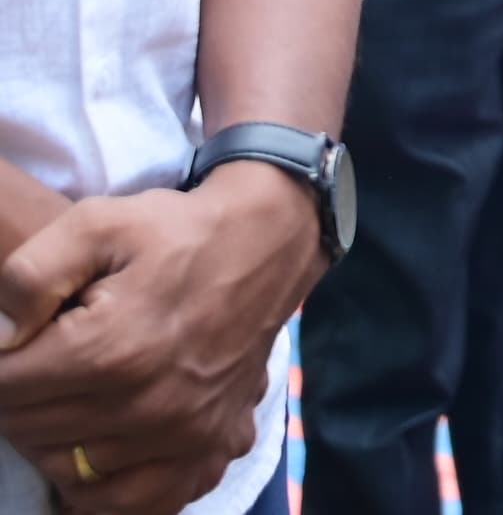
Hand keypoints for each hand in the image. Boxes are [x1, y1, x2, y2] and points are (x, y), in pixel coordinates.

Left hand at [0, 173, 321, 513]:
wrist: (268, 243)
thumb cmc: (174, 232)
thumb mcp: (97, 223)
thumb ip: (31, 274)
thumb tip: (1, 335)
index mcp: (112, 350)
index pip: (5, 389)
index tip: (14, 343)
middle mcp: (147, 405)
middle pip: (32, 433)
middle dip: (18, 400)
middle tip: (39, 366)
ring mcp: (183, 434)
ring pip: (70, 470)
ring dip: (51, 439)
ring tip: (64, 398)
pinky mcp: (209, 448)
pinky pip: (133, 502)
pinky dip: (102, 490)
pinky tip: (96, 453)